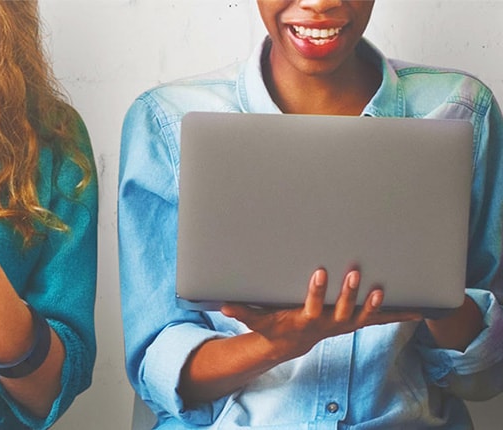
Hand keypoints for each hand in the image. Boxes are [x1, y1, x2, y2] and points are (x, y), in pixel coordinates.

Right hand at [221, 269, 421, 359]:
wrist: (292, 343)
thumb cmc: (275, 326)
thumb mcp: (257, 321)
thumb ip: (242, 311)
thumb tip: (222, 305)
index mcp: (306, 319)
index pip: (312, 305)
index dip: (317, 291)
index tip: (321, 271)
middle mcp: (328, 324)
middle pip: (343, 311)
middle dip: (349, 294)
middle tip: (354, 272)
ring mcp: (343, 325)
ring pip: (363, 317)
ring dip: (375, 306)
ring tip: (383, 290)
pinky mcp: (353, 322)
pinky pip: (377, 320)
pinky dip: (396, 315)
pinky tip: (416, 309)